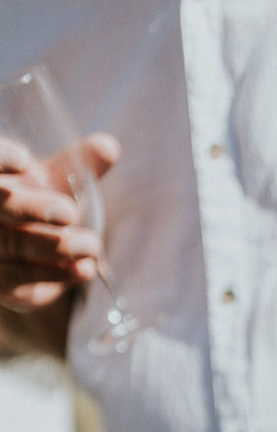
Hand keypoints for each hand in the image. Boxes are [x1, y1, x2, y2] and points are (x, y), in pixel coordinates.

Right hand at [0, 131, 117, 313]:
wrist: (27, 257)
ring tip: (91, 245)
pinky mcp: (1, 283)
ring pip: (12, 245)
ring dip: (54, 246)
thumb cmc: (34, 204)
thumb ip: (77, 165)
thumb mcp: (52, 181)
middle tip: (69, 212)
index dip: (0, 160)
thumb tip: (110, 147)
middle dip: (34, 209)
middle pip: (0, 207)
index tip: (24, 160)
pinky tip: (84, 270)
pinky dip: (55, 274)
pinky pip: (22, 280)